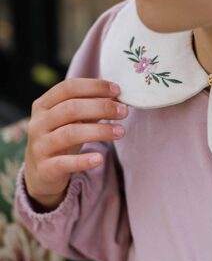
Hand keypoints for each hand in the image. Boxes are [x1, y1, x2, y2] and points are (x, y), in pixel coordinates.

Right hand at [23, 78, 127, 208]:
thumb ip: (90, 110)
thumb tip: (117, 100)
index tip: (117, 90)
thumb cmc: (60, 140)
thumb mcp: (71, 122)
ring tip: (120, 132)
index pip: (68, 88)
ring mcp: (40, 146)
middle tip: (123, 111)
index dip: (93, 87)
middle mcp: (38, 123)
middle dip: (100, 107)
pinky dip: (83, 160)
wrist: (41, 173)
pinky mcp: (46, 168)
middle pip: (70, 109)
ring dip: (99, 131)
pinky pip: (65, 163)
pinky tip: (100, 158)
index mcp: (43, 105)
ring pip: (70, 134)